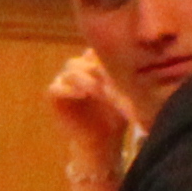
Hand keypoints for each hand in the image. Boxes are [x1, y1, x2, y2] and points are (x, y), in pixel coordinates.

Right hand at [41, 50, 136, 171]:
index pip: (95, 51)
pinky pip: (55, 88)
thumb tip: (137, 60)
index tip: (121, 67)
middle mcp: (77, 71)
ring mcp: (64, 82)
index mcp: (93, 66)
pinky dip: (68, 89)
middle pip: (83, 58)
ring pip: (70, 69)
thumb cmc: (116, 115)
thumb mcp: (124, 94)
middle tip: (109, 78)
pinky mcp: (54, 97)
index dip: (106, 57)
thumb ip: (123, 77)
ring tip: (98, 88)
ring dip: (85, 77)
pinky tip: (83, 94)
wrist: (102, 140)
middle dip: (96, 67)